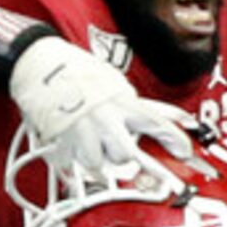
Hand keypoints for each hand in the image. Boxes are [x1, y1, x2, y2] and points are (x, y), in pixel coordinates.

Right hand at [7, 36, 194, 186]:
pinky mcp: (58, 139)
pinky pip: (71, 163)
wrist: (39, 63)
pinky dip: (72, 158)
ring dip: (94, 157)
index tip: (187, 153)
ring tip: (86, 140)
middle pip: (125, 154)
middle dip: (121, 156)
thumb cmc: (78, 72)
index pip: (157, 123)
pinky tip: (69, 141)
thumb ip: (142, 106)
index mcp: (121, 101)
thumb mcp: (116, 84)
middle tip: (114, 147)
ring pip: (97, 163)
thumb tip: (179, 118)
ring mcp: (80, 129)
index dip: (175, 140)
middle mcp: (104, 116)